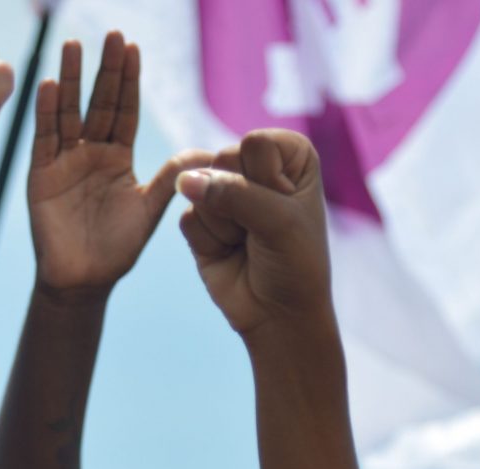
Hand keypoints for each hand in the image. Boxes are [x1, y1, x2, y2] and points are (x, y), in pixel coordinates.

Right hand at [29, 33, 208, 300]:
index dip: (128, 80)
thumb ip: (170, 179)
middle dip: (104, 69)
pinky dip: (45, 113)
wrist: (84, 282)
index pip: (124, 110)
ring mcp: (64, 162)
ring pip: (68, 112)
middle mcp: (91, 153)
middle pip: (98, 102)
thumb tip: (205, 151)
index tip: (132, 47)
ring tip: (72, 46)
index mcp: (118, 158)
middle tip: (111, 34)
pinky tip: (47, 85)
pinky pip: (44, 139)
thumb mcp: (149, 211)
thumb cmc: (117, 249)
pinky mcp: (41, 176)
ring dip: (69, 80)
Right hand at [176, 130, 334, 337]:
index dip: (266, 180)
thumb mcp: (278, 222)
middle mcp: (256, 166)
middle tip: (261, 229)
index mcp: (290, 154)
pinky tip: (229, 253)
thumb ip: (233, 193)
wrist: (278, 314)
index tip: (286, 207)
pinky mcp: (201, 219)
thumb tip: (184, 180)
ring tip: (247, 243)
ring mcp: (225, 191)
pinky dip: (209, 242)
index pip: (256, 142)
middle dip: (240, 203)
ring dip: (225, 226)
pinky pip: (188, 218)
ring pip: (200, 188)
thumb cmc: (295, 263)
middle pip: (223, 159)